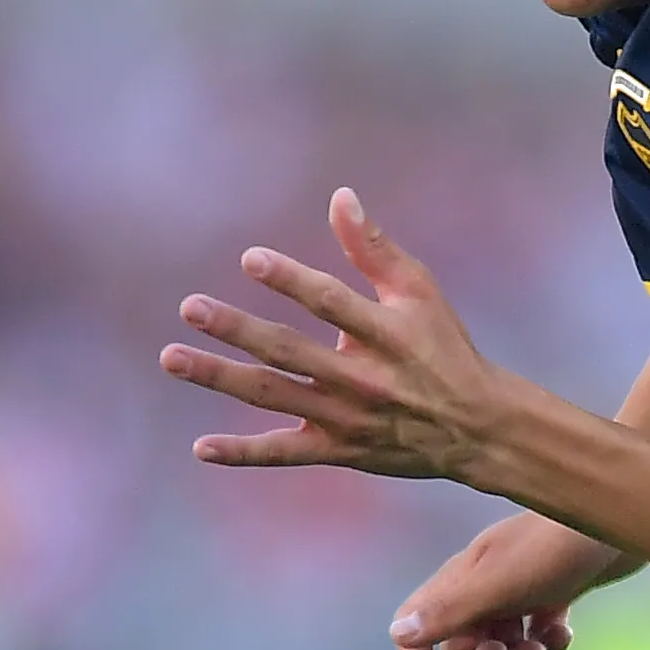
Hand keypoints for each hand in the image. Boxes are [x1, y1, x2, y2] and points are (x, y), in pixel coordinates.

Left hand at [166, 189, 521, 485]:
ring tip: (171, 358)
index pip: (331, 303)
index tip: (249, 259)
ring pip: (274, 396)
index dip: (290, 281)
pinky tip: (201, 446)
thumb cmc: (444, 348)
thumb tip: (339, 196)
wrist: (478, 429)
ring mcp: (347, 418)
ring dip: (219, 377)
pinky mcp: (338, 449)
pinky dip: (243, 452)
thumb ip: (373, 248)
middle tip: (190, 307)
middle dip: (236, 329)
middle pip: (289, 351)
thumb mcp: (419, 291)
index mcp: (387, 333)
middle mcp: (363, 378)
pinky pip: (284, 453)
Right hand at [392, 512, 627, 649]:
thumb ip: (449, 611)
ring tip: (541, 646)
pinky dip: (549, 642)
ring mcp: (520, 591)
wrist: (619, 519)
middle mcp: (483, 587)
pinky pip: (539, 636)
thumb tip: (397, 635)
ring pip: (503, 647)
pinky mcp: (555, 594)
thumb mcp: (498, 585)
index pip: (414, 624)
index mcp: (459, 580)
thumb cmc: (554, 548)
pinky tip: (564, 628)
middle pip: (462, 648)